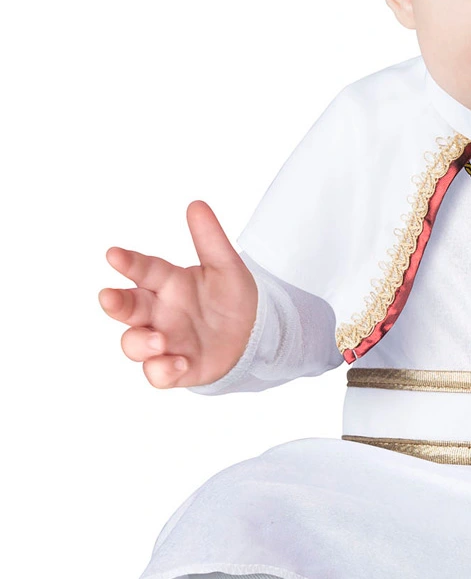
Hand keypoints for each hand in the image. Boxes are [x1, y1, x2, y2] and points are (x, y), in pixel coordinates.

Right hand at [100, 201, 257, 388]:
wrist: (254, 333)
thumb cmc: (231, 297)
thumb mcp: (225, 265)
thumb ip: (210, 238)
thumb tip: (197, 204)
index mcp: (169, 283)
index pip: (144, 269)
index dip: (128, 263)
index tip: (113, 254)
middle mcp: (160, 312)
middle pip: (128, 307)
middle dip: (116, 303)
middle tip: (109, 297)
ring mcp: (165, 341)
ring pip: (134, 343)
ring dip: (140, 342)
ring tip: (160, 340)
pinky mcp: (177, 367)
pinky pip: (158, 374)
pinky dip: (162, 370)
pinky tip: (178, 362)